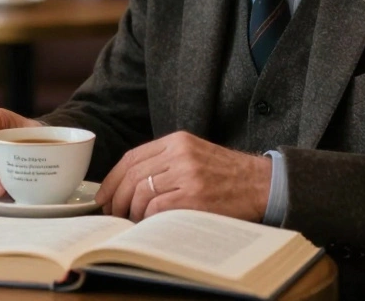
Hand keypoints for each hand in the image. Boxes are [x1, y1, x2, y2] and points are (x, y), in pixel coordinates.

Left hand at [96, 131, 271, 221]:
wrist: (260, 184)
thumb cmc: (226, 174)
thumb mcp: (194, 154)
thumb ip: (165, 161)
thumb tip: (128, 185)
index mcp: (177, 140)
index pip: (132, 157)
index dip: (112, 178)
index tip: (103, 194)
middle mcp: (180, 154)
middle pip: (133, 174)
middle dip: (116, 197)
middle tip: (112, 212)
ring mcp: (188, 174)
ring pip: (142, 191)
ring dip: (131, 210)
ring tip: (132, 220)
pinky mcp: (195, 196)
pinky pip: (157, 207)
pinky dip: (147, 217)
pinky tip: (149, 223)